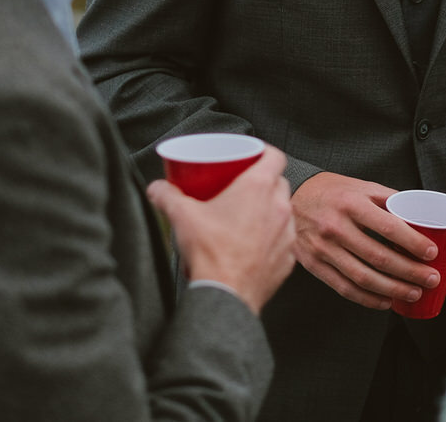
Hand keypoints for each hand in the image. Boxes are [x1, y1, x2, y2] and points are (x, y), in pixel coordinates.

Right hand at [147, 146, 295, 314]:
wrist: (225, 295)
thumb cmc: (210, 254)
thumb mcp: (181, 215)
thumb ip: (165, 195)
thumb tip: (157, 188)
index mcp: (258, 188)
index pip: (275, 155)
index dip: (264, 151)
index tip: (252, 155)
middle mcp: (279, 207)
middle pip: (278, 182)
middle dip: (263, 181)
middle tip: (241, 187)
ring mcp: (287, 233)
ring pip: (283, 211)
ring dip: (269, 210)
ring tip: (247, 216)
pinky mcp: (288, 258)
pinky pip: (283, 239)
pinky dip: (271, 237)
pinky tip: (253, 243)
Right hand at [290, 172, 438, 309]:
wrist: (293, 198)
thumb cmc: (330, 191)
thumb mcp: (359, 186)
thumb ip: (387, 199)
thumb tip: (419, 214)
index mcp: (351, 203)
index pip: (388, 227)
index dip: (413, 243)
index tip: (431, 253)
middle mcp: (336, 227)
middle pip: (378, 257)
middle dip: (410, 272)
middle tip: (430, 279)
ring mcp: (323, 249)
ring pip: (363, 277)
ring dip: (393, 289)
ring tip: (413, 293)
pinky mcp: (314, 265)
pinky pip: (344, 288)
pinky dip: (368, 299)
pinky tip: (385, 301)